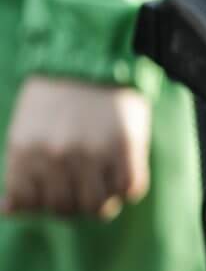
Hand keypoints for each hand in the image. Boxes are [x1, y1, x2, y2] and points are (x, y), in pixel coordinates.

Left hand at [2, 76, 152, 220]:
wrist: (92, 59)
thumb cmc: (53, 100)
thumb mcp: (24, 132)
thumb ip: (17, 173)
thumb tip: (8, 212)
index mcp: (26, 150)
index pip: (30, 204)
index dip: (41, 204)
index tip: (52, 192)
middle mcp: (57, 155)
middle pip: (64, 209)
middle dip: (71, 204)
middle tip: (80, 188)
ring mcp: (93, 152)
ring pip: (97, 206)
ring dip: (100, 201)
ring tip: (102, 184)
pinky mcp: (126, 146)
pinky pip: (129, 188)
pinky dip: (126, 187)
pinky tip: (120, 172)